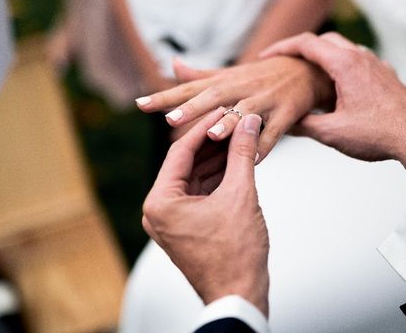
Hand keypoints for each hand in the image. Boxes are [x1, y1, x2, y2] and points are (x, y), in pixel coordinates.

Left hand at [136, 55, 333, 161]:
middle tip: (171, 119)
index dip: (165, 96)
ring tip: (212, 134)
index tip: (140, 104)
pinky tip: (254, 159)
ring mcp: (265, 100)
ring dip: (228, 124)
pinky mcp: (287, 114)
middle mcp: (242, 89)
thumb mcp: (231, 74)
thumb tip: (172, 64)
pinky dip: (264, 145)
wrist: (309, 71)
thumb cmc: (262, 77)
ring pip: (244, 113)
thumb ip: (200, 76)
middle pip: (213, 97)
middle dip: (192, 108)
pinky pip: (274, 133)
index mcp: (225, 82)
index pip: (190, 88)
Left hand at [142, 109, 269, 316]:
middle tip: (233, 120)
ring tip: (238, 135)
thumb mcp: (240, 195)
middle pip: (186, 162)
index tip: (223, 108)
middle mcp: (159, 210)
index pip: (181, 150)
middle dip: (212, 141)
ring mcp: (171, 220)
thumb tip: (247, 122)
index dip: (205, 127)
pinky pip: (199, 192)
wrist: (239, 296)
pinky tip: (236, 161)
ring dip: (216, 158)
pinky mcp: (185, 226)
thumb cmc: (235, 254)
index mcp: (161, 201)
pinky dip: (217, 177)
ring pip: (194, 176)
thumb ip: (242, 154)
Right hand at [263, 32, 405, 191]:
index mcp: (345, 64)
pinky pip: (359, 61)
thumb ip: (304, 125)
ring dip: (324, 57)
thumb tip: (285, 123)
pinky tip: (338, 86)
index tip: (265, 56)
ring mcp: (377, 64)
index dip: (281, 47)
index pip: (306, 43)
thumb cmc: (378, 134)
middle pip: (325, 41)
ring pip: (344, 49)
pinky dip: (342, 66)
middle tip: (284, 62)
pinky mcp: (387, 75)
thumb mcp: (332, 133)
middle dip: (301, 49)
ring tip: (309, 74)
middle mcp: (362, 57)